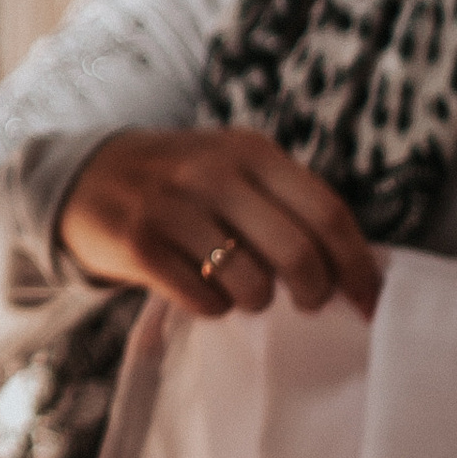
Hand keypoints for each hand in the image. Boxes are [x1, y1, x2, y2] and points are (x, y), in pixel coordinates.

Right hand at [57, 127, 380, 322]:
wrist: (84, 176)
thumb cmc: (181, 183)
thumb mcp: (233, 167)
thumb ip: (287, 202)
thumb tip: (356, 268)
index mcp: (251, 151)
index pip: (326, 212)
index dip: (357, 265)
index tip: (372, 303)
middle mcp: (214, 172)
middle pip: (298, 252)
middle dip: (314, 292)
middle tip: (309, 303)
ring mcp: (174, 206)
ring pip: (251, 283)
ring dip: (257, 301)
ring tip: (244, 290)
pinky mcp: (139, 243)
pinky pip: (203, 299)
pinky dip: (213, 306)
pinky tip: (201, 289)